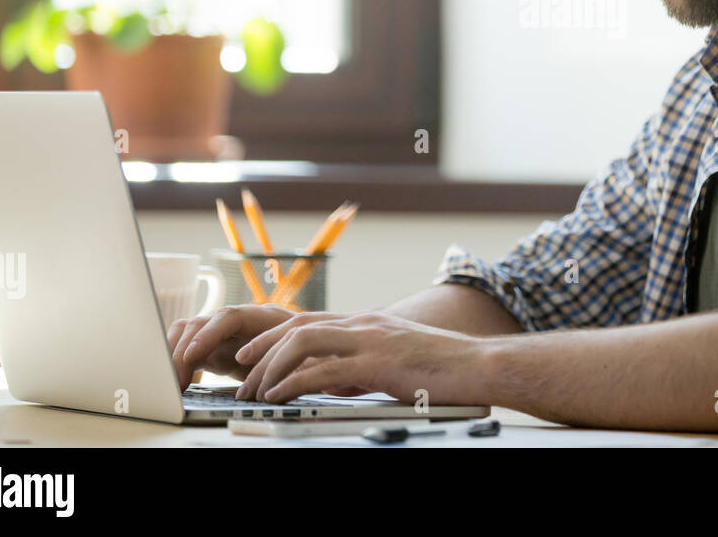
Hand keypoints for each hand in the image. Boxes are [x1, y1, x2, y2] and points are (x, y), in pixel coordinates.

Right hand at [167, 304, 344, 389]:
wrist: (315, 350)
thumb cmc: (315, 353)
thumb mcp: (310, 360)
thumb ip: (294, 367)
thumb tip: (283, 383)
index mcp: (266, 318)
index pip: (230, 317)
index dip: (209, 335)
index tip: (194, 356)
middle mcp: (242, 320)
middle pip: (203, 323)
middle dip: (184, 350)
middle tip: (176, 381)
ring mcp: (227, 332)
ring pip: (191, 332)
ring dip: (176, 355)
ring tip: (172, 383)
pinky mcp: (218, 347)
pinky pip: (191, 347)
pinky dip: (178, 359)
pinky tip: (174, 380)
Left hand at [232, 311, 489, 404]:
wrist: (478, 365)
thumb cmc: (443, 368)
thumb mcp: (395, 361)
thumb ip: (363, 366)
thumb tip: (335, 382)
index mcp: (367, 322)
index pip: (307, 320)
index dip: (272, 336)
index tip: (249, 355)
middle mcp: (363, 324)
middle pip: (296, 327)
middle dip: (261, 350)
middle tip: (239, 374)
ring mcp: (369, 340)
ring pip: (302, 342)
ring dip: (271, 366)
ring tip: (255, 390)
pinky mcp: (376, 363)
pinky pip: (322, 370)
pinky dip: (294, 383)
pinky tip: (280, 396)